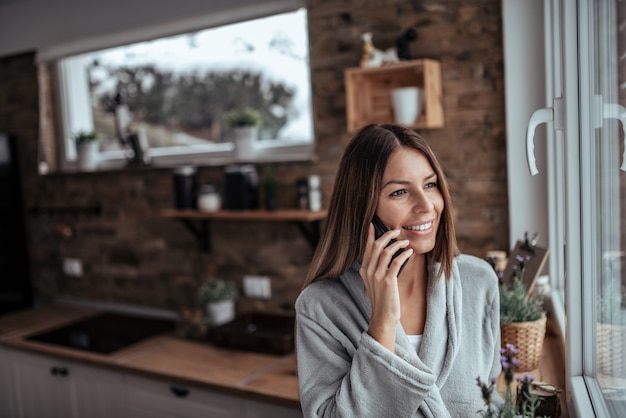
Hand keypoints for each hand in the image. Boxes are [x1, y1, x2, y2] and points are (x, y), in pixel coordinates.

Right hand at [360, 223, 412, 350]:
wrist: (383, 316)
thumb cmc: (382, 298)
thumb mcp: (375, 281)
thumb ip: (377, 268)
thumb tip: (385, 254)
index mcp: (364, 270)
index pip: (366, 248)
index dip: (370, 235)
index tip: (372, 224)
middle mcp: (368, 271)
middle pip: (375, 246)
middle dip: (386, 235)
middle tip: (396, 230)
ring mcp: (377, 276)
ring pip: (385, 252)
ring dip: (397, 244)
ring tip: (405, 241)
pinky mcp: (388, 281)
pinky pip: (396, 262)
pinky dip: (403, 255)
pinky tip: (409, 252)